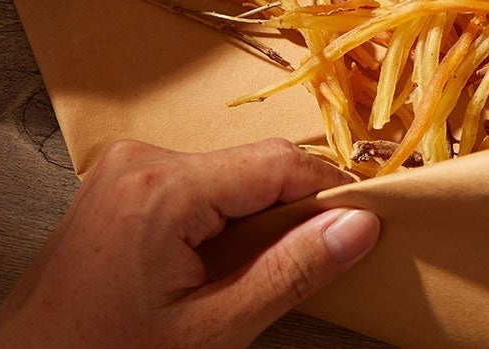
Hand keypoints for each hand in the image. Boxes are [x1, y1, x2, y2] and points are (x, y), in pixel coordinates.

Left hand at [0, 139, 379, 348]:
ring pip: (228, 174)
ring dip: (259, 215)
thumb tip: (360, 224)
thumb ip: (291, 272)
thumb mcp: (213, 331)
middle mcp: (142, 157)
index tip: (369, 224)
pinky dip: (224, 217)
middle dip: (293, 208)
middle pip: (253, 165)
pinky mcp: (119, 183)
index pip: (278, 163)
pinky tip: (226, 264)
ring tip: (267, 271)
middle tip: (323, 258)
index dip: (331, 190)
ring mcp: (125, 167)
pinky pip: (196, 184)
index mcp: (164, 186)